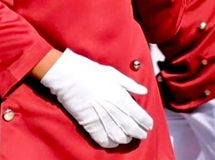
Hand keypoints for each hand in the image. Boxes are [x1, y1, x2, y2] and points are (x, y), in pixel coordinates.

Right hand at [39, 49, 153, 147]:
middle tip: (141, 133)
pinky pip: (104, 141)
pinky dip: (111, 143)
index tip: (148, 125)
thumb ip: (130, 84)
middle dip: (140, 133)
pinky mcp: (89, 125)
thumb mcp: (113, 73)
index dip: (147, 123)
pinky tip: (113, 140)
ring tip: (128, 137)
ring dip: (126, 139)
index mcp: (121, 98)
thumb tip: (143, 90)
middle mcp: (113, 111)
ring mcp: (101, 119)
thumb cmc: (89, 71)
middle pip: (133, 130)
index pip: (141, 117)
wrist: (67, 75)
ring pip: (120, 138)